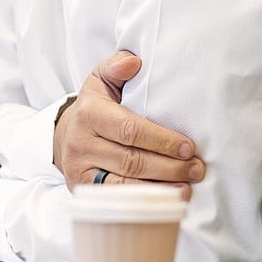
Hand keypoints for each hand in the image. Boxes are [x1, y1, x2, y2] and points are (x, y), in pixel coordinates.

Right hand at [52, 50, 204, 197]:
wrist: (64, 136)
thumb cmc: (93, 105)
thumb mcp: (100, 80)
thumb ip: (116, 66)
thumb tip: (134, 61)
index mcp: (89, 113)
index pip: (130, 129)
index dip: (161, 140)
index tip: (189, 147)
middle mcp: (81, 143)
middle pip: (132, 160)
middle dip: (169, 167)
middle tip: (196, 168)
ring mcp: (80, 171)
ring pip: (125, 183)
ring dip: (160, 187)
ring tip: (187, 187)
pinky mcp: (83, 191)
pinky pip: (116, 199)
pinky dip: (143, 200)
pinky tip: (165, 199)